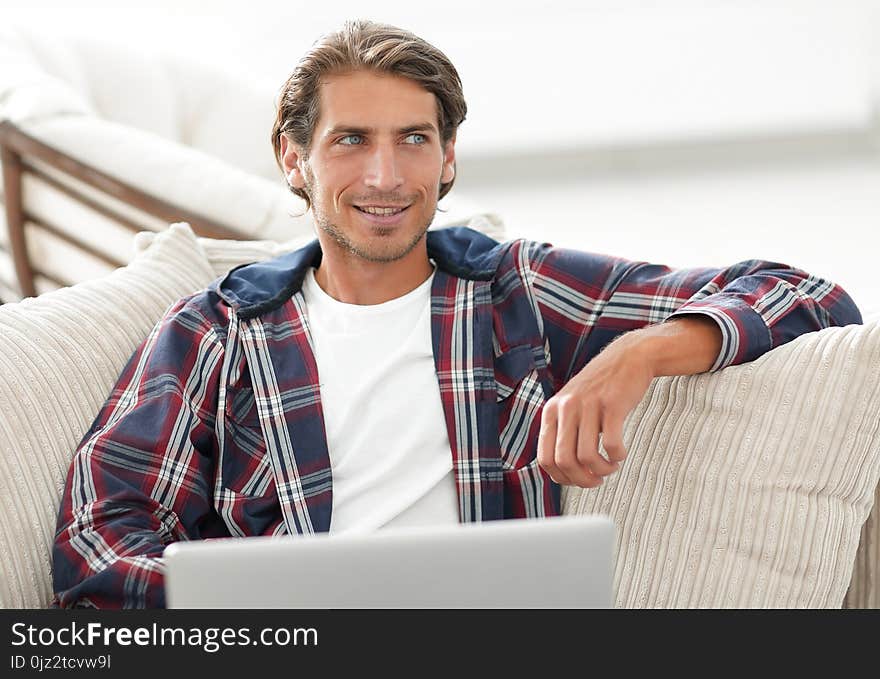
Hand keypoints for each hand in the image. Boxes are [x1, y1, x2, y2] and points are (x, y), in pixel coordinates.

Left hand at [537, 331, 653, 487]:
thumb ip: (562, 431)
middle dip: (582, 480)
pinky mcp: (612, 404)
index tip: (577, 480)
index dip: (562, 478)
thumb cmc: (601, 388)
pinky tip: (620, 453)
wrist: (628, 357)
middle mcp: (566, 407)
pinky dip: (617, 456)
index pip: (545, 459)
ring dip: (602, 470)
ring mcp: (588, 405)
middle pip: (565, 462)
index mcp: (551, 411)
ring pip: (587, 457)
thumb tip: (561, 472)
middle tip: (596, 480)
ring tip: (611, 466)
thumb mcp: (571, 405)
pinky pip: (611, 444)